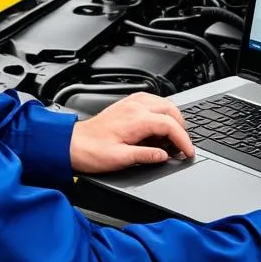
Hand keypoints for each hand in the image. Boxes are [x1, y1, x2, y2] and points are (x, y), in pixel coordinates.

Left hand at [69, 93, 196, 173]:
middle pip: (171, 111)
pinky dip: (161, 112)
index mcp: (136, 120)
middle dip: (181, 129)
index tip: (188, 152)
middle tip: (182, 146)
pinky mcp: (126, 105)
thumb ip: (146, 156)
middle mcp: (135, 107)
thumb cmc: (91, 151)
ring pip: (164, 103)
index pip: (170, 125)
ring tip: (172, 138)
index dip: (183, 140)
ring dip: (173, 119)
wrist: (72, 144)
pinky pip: (152, 102)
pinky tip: (159, 125)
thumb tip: (165, 155)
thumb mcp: (121, 159)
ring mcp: (130, 103)